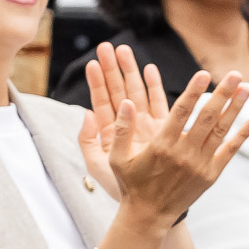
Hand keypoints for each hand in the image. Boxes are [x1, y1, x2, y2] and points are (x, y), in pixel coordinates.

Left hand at [79, 46, 173, 195]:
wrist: (147, 202)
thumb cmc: (120, 186)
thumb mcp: (97, 165)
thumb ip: (88, 140)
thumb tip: (85, 113)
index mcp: (108, 131)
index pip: (101, 101)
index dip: (97, 82)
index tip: (92, 62)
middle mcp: (126, 124)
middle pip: (118, 90)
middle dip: (113, 69)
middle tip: (108, 46)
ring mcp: (145, 124)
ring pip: (137, 92)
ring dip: (132, 72)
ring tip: (125, 50)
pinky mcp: (163, 129)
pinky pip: (158, 103)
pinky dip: (154, 87)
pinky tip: (150, 70)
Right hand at [104, 67, 248, 227]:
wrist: (149, 214)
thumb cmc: (131, 183)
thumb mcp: (117, 158)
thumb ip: (122, 129)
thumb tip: (126, 102)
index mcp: (161, 145)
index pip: (180, 112)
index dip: (193, 91)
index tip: (203, 74)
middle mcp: (184, 153)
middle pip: (207, 117)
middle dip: (222, 94)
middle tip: (235, 75)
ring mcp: (200, 164)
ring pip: (221, 131)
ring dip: (235, 109)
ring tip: (246, 90)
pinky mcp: (211, 174)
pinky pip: (230, 151)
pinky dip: (242, 136)